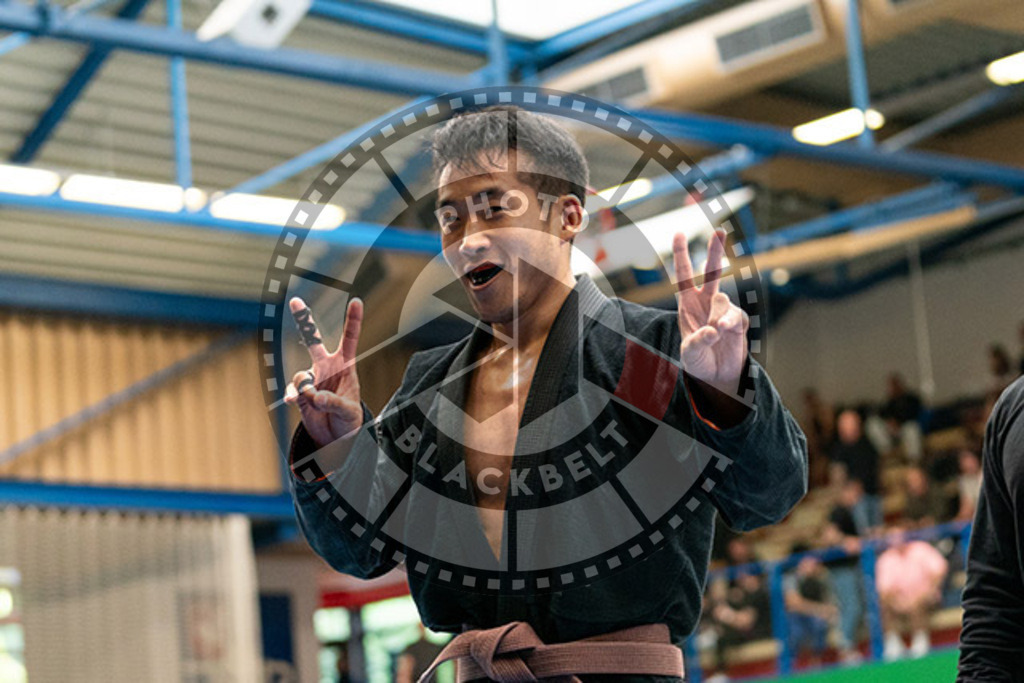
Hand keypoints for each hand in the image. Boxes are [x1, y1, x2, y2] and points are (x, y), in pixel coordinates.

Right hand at [284, 297, 363, 448]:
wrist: (336, 438)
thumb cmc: (350, 420)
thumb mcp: (349, 412)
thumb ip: (334, 402)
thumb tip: (314, 395)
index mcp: (345, 365)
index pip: (350, 339)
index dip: (353, 320)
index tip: (357, 300)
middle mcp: (326, 367)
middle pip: (312, 339)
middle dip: (303, 319)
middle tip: (295, 301)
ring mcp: (311, 379)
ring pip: (301, 375)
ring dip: (306, 389)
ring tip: (315, 403)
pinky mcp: (299, 394)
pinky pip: (292, 390)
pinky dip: (292, 395)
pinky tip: (292, 401)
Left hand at [673, 228, 748, 396]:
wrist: (716, 376)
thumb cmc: (697, 360)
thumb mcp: (689, 353)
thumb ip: (697, 341)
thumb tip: (713, 329)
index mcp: (687, 304)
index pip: (684, 275)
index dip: (681, 255)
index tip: (679, 233)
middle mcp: (706, 302)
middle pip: (712, 272)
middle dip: (715, 251)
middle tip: (719, 231)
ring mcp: (724, 310)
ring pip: (722, 300)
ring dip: (717, 316)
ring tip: (714, 333)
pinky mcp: (738, 321)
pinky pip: (735, 316)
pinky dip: (729, 323)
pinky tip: (725, 331)